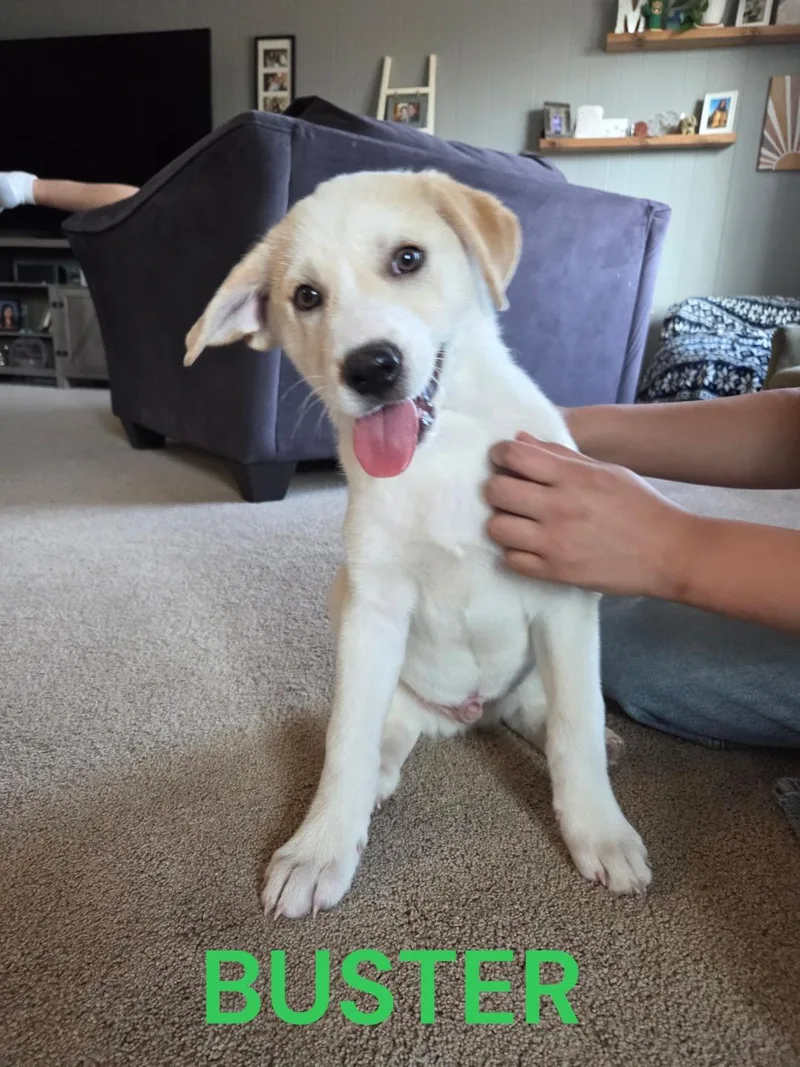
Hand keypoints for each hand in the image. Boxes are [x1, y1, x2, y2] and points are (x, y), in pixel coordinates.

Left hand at [485, 433, 692, 597]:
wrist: (669, 553)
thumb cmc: (639, 506)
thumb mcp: (605, 471)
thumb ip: (560, 455)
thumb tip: (519, 440)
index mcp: (572, 477)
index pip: (515, 456)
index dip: (501, 454)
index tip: (505, 460)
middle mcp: (558, 508)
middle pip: (496, 491)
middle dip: (497, 488)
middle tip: (510, 492)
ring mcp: (554, 542)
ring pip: (496, 527)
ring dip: (502, 522)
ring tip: (518, 521)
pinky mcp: (555, 572)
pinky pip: (511, 560)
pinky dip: (515, 551)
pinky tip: (529, 545)